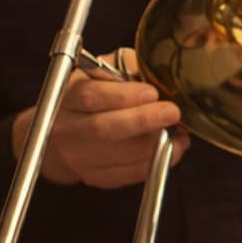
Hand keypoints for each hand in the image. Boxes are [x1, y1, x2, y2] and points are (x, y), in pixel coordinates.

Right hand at [11, 50, 190, 188]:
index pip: (91, 96)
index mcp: (68, 95)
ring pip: (117, 155)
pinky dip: (152, 163)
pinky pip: (125, 174)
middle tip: (172, 112)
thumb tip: (157, 71)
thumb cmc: (91, 96)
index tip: (151, 92)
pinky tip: (172, 148)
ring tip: (179, 132)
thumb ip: (125, 66)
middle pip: (103, 128)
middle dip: (142, 120)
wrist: (62, 133)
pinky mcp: (93, 176)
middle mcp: (67, 128)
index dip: (123, 96)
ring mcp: (77, 156)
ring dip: (154, 144)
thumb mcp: (102, 71)